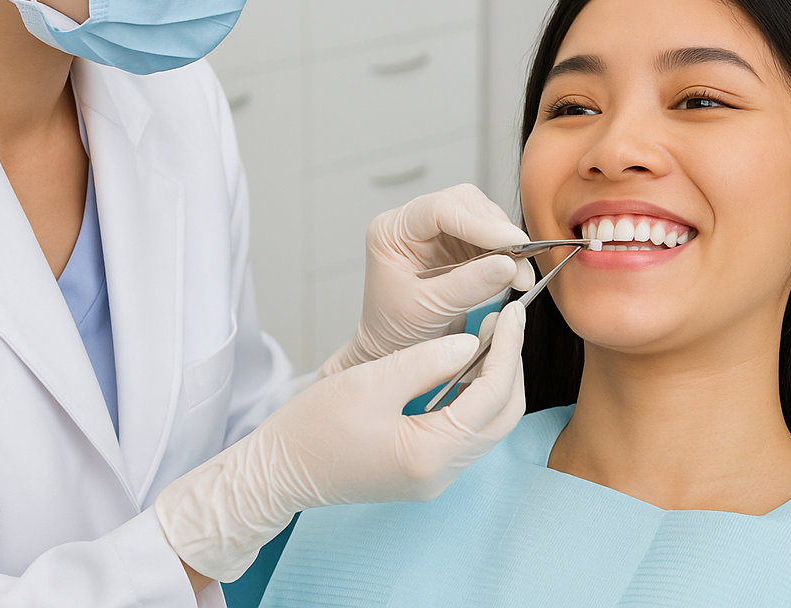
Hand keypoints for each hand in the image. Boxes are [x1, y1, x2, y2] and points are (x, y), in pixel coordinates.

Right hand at [155, 301, 525, 581]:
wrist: (278, 470)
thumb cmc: (315, 426)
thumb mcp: (371, 381)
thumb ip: (426, 361)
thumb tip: (471, 343)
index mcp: (430, 454)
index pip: (492, 396)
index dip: (508, 350)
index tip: (512, 313)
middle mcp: (441, 474)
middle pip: (502, 417)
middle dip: (510, 367)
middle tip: (507, 322)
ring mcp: (434, 477)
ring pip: (488, 426)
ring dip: (494, 381)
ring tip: (489, 336)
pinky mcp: (423, 470)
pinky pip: (465, 431)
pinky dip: (474, 396)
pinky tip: (465, 364)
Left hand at [321, 183, 532, 374]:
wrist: (393, 349)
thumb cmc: (395, 329)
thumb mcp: (429, 309)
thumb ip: (468, 285)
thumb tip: (508, 265)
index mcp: (391, 231)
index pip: (439, 209)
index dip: (480, 223)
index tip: (513, 243)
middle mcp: (411, 223)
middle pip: (463, 204)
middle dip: (497, 230)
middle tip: (522, 261)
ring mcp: (434, 231)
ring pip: (480, 215)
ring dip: (506, 242)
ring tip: (520, 274)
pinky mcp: (454, 243)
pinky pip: (488, 235)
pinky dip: (505, 252)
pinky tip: (513, 272)